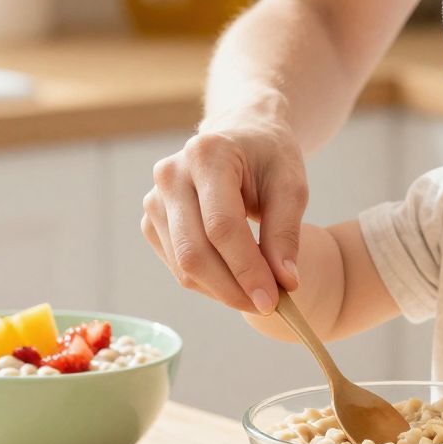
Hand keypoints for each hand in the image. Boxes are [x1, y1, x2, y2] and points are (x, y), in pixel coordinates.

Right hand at [142, 120, 307, 314]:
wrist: (240, 138)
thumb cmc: (269, 158)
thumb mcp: (291, 186)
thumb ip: (286, 233)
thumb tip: (285, 282)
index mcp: (207, 155)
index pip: (221, 226)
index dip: (246, 269)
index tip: (273, 299)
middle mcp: (171, 175)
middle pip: (194, 251)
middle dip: (232, 288)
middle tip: (269, 305)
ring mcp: (155, 199)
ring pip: (183, 266)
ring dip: (222, 290)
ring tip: (257, 292)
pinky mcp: (152, 221)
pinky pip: (177, 266)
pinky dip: (208, 283)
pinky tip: (235, 280)